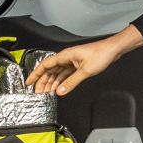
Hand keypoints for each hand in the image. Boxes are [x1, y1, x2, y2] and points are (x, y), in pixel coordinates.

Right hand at [27, 27, 141, 95]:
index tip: (29, 82)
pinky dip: (61, 81)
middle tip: (38, 93)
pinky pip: (65, 74)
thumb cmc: (101, 54)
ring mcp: (72, 61)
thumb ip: (71, 82)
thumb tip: (60, 91)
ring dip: (51, 83)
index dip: (35, 74)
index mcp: (65, 55)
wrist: (113, 50)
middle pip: (50, 71)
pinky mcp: (78, 65)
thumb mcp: (85, 71)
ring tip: (46, 93)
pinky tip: (58, 88)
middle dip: (42, 82)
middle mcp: (66, 58)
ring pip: (57, 73)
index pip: (45, 65)